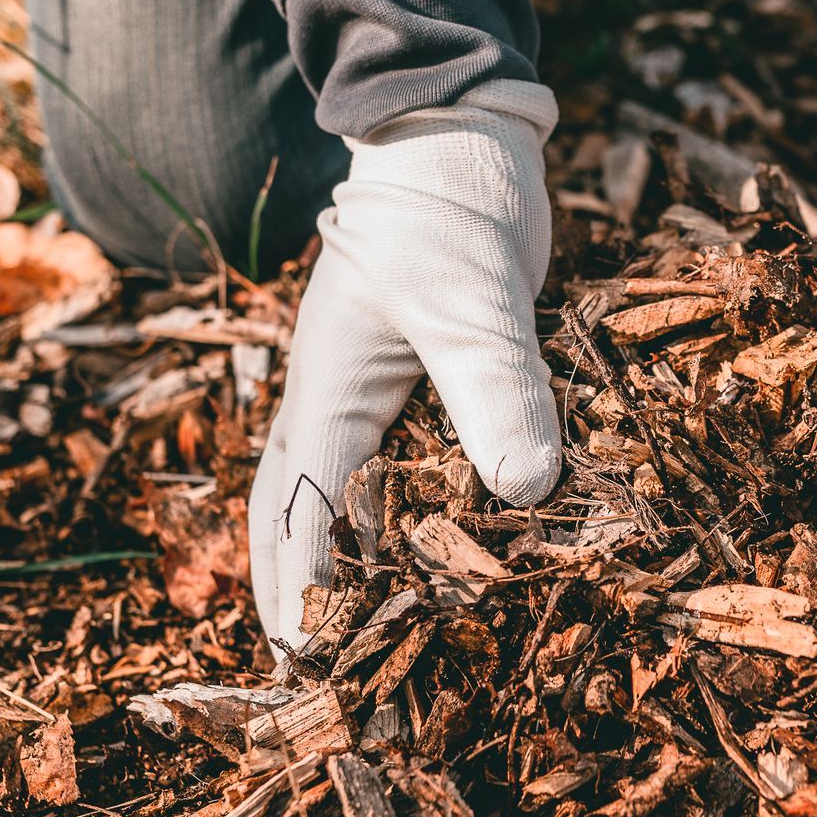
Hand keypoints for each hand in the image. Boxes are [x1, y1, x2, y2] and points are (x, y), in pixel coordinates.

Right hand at [249, 81, 563, 654]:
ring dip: (331, 563)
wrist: (458, 137)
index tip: (317, 674)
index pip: (303, 518)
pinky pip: (386, 467)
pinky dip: (391, 518)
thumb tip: (525, 493)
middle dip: (295, 597)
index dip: (308, 599)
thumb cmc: (447, 210)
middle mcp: (331, 404)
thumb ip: (493, 388)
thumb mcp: (471, 299)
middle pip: (291, 518)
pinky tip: (426, 550)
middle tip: (311, 679)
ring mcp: (366, 394)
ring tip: (349, 636)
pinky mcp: (412, 383)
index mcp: (326, 395)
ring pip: (328, 496)